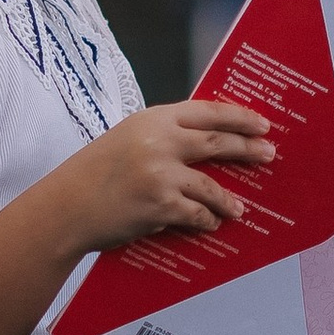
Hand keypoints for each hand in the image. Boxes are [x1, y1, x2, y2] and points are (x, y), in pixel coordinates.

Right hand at [63, 101, 274, 248]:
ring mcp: (161, 174)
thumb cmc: (93, 174)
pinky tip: (212, 223)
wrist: (65, 208)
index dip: (239, 116)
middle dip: (248, 148)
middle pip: (218, 142)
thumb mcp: (126, 138)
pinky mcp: (160, 206)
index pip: (207, 111)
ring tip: (239, 208)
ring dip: (228, 200)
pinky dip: (207, 220)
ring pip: (211, 186)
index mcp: (152, 119)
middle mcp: (159, 141)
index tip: (261, 123)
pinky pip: (197, 214)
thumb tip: (205, 141)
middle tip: (268, 154)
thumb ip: (162, 135)